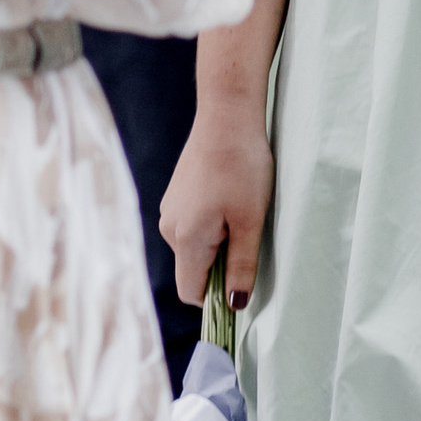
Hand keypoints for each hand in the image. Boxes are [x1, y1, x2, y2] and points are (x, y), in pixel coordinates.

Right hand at [163, 90, 275, 306]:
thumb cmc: (242, 167)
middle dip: (221, 266)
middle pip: (194, 269)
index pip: (191, 292)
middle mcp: (169, 227)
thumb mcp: (250, 221)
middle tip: (249, 235)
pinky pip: (193, 225)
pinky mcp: (176, 195)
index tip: (242, 283)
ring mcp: (170, 209)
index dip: (217, 298)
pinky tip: (231, 198)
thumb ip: (242, 266)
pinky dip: (212, 224)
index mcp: (185, 238)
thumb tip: (236, 305)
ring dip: (218, 242)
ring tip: (241, 210)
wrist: (226, 115)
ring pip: (194, 247)